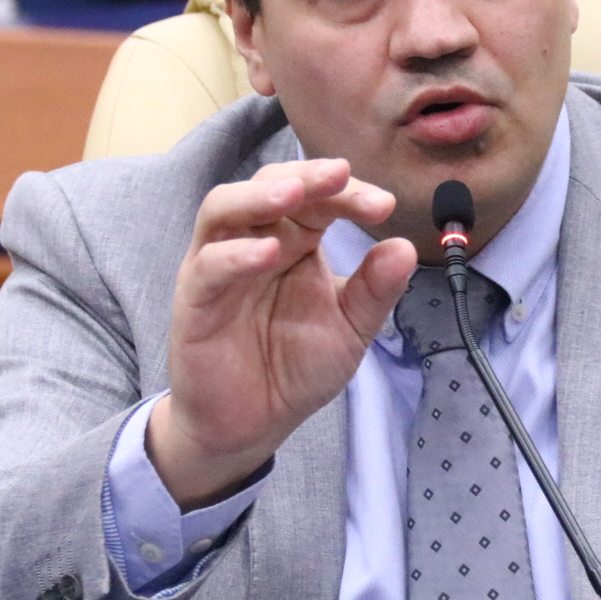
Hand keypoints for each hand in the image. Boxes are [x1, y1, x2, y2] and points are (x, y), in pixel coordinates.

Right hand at [150, 159, 417, 508]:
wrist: (251, 425)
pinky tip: (267, 254)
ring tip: (293, 192)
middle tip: (340, 174)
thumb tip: (406, 247)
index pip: (318, 199)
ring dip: (258, 195)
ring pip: (223, 208)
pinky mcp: (194, 300)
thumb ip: (375, 290)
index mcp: (295, 242)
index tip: (384, 205)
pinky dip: (235, 255)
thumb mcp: (350, 330)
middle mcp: (254, 242)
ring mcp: (218, 266)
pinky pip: (208, 266)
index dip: (348, 194)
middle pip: (269, 185)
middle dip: (305, 175)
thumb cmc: (294, 368)